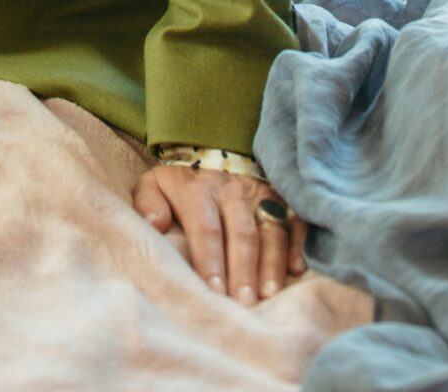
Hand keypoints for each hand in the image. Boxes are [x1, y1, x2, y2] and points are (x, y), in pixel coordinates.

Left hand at [132, 161, 308, 301]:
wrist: (213, 146)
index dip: (211, 259)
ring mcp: (260, 194)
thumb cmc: (182, 182)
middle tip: (243, 302)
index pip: (206, 228)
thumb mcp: (155, 183)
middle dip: (243, 269)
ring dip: (271, 262)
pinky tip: (297, 269)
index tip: (214, 289)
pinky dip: (298, 243)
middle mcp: (233, 191)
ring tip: (269, 293)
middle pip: (241, 233)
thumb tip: (155, 224)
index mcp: (199, 190)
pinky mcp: (281, 198)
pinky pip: (294, 220)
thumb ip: (149, 202)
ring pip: (270, 230)